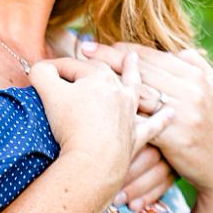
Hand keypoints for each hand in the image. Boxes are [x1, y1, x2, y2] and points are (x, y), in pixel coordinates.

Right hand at [29, 53, 171, 183]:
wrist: (95, 161)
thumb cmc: (71, 124)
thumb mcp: (48, 92)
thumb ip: (42, 73)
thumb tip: (40, 67)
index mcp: (99, 78)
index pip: (73, 66)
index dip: (54, 68)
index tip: (41, 73)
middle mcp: (119, 92)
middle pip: (106, 71)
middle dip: (96, 61)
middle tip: (92, 52)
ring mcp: (130, 114)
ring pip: (134, 88)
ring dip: (133, 73)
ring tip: (134, 60)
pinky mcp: (136, 137)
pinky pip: (154, 126)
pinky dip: (162, 119)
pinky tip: (172, 113)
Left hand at [81, 41, 212, 203]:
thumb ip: (197, 67)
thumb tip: (178, 49)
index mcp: (198, 75)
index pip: (154, 56)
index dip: (124, 49)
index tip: (100, 44)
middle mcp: (192, 89)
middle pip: (142, 69)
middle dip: (109, 58)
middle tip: (82, 50)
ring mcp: (185, 112)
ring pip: (138, 91)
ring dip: (108, 83)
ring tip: (82, 76)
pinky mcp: (176, 136)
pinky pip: (142, 121)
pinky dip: (118, 116)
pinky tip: (97, 110)